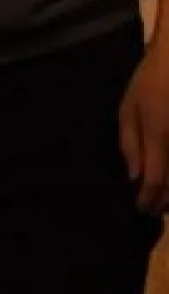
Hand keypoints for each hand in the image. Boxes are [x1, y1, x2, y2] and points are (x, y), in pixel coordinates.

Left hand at [120, 46, 168, 213]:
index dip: (148, 199)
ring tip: (166, 204)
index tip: (141, 209)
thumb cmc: (151, 81)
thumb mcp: (128, 108)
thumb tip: (134, 177)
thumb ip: (130, 144)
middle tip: (154, 212)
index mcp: (160, 136)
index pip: (155, 181)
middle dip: (165, 203)